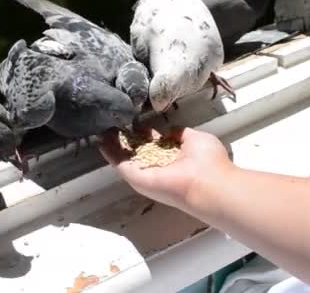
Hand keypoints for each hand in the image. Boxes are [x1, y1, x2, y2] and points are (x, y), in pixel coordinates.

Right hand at [98, 126, 234, 213]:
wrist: (207, 184)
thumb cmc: (208, 161)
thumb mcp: (197, 138)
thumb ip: (181, 134)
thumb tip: (169, 131)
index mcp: (175, 157)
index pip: (157, 145)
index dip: (146, 134)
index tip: (136, 125)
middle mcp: (160, 166)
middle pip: (139, 151)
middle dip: (127, 139)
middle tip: (113, 125)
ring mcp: (147, 173)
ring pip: (127, 157)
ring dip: (114, 144)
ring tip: (102, 131)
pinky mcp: (137, 178)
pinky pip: (121, 164)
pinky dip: (110, 153)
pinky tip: (101, 140)